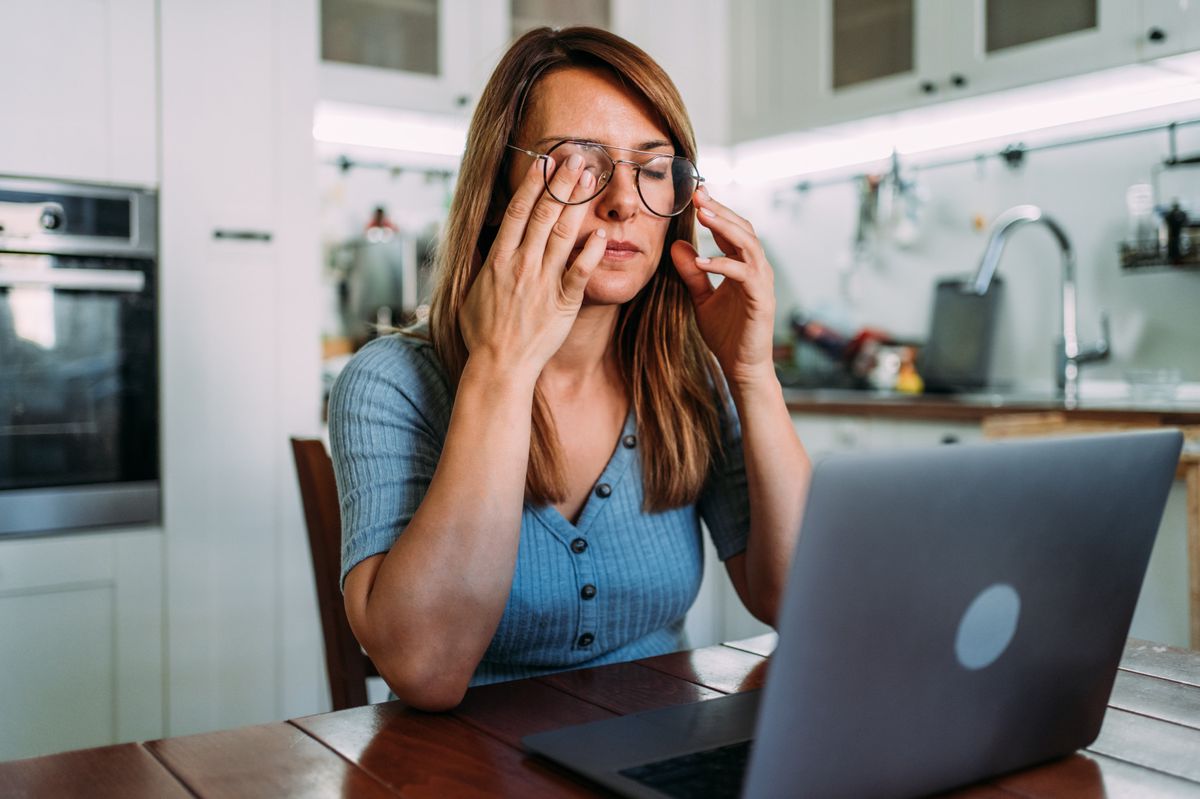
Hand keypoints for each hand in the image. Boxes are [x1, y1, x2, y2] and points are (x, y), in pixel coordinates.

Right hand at [460, 154, 607, 379]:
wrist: (499, 366)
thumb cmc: (482, 333)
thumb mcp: (470, 291)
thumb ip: (479, 262)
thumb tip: (480, 238)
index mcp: (497, 259)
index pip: (516, 212)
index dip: (532, 185)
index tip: (543, 163)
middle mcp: (521, 265)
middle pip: (543, 214)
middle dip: (561, 183)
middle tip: (576, 158)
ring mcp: (543, 283)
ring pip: (563, 234)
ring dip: (577, 204)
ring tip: (591, 179)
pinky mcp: (562, 303)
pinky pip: (580, 272)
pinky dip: (591, 251)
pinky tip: (602, 232)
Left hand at [670, 190, 776, 387]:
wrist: (741, 367)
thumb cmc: (727, 334)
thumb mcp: (701, 298)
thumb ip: (692, 273)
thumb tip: (676, 246)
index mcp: (744, 265)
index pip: (732, 230)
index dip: (715, 211)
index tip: (694, 195)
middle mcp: (757, 269)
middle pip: (743, 229)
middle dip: (720, 211)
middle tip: (698, 196)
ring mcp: (762, 283)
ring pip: (749, 245)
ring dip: (725, 228)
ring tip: (703, 216)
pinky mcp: (761, 300)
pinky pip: (744, 274)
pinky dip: (723, 264)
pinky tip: (702, 261)